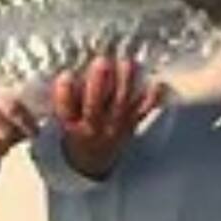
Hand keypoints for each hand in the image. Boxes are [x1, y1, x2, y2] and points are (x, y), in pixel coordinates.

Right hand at [51, 57, 162, 179]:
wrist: (93, 158)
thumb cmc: (76, 128)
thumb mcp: (65, 117)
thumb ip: (66, 97)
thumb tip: (72, 66)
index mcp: (71, 124)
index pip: (65, 110)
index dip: (64, 93)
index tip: (66, 75)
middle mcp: (93, 127)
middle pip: (94, 106)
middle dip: (97, 84)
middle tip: (101, 62)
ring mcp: (114, 126)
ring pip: (120, 104)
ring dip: (124, 82)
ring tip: (125, 62)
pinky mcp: (131, 124)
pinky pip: (143, 111)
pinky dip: (152, 98)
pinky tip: (156, 84)